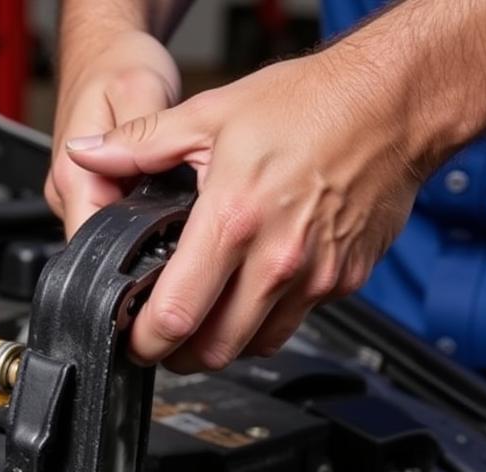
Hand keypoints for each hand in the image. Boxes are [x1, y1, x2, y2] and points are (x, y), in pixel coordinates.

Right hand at [45, 30, 179, 238]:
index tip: (162, 247)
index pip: (92, 245)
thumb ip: (143, 145)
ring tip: (166, 189)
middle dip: (141, 237)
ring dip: (139, 220)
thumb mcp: (141, 92)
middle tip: (176, 209)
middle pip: (103, 243)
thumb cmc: (116, 61)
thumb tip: (151, 194)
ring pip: (110, 230)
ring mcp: (74, 193)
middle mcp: (65, 190)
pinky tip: (154, 184)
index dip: (128, 255)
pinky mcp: (87, 190)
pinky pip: (113, 214)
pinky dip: (137, 206)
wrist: (102, 46)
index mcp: (71, 175)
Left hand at [64, 53, 422, 370]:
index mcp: (234, 220)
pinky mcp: (342, 283)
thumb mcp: (212, 115)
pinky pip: (292, 324)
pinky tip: (251, 296)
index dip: (144, 341)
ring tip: (204, 319)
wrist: (396, 103)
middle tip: (164, 340)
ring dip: (222, 344)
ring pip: (253, 347)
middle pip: (213, 350)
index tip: (134, 340)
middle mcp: (277, 259)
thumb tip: (89, 155)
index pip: (176, 315)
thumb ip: (141, 145)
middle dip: (179, 355)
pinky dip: (264, 323)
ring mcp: (314, 277)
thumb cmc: (312, 105)